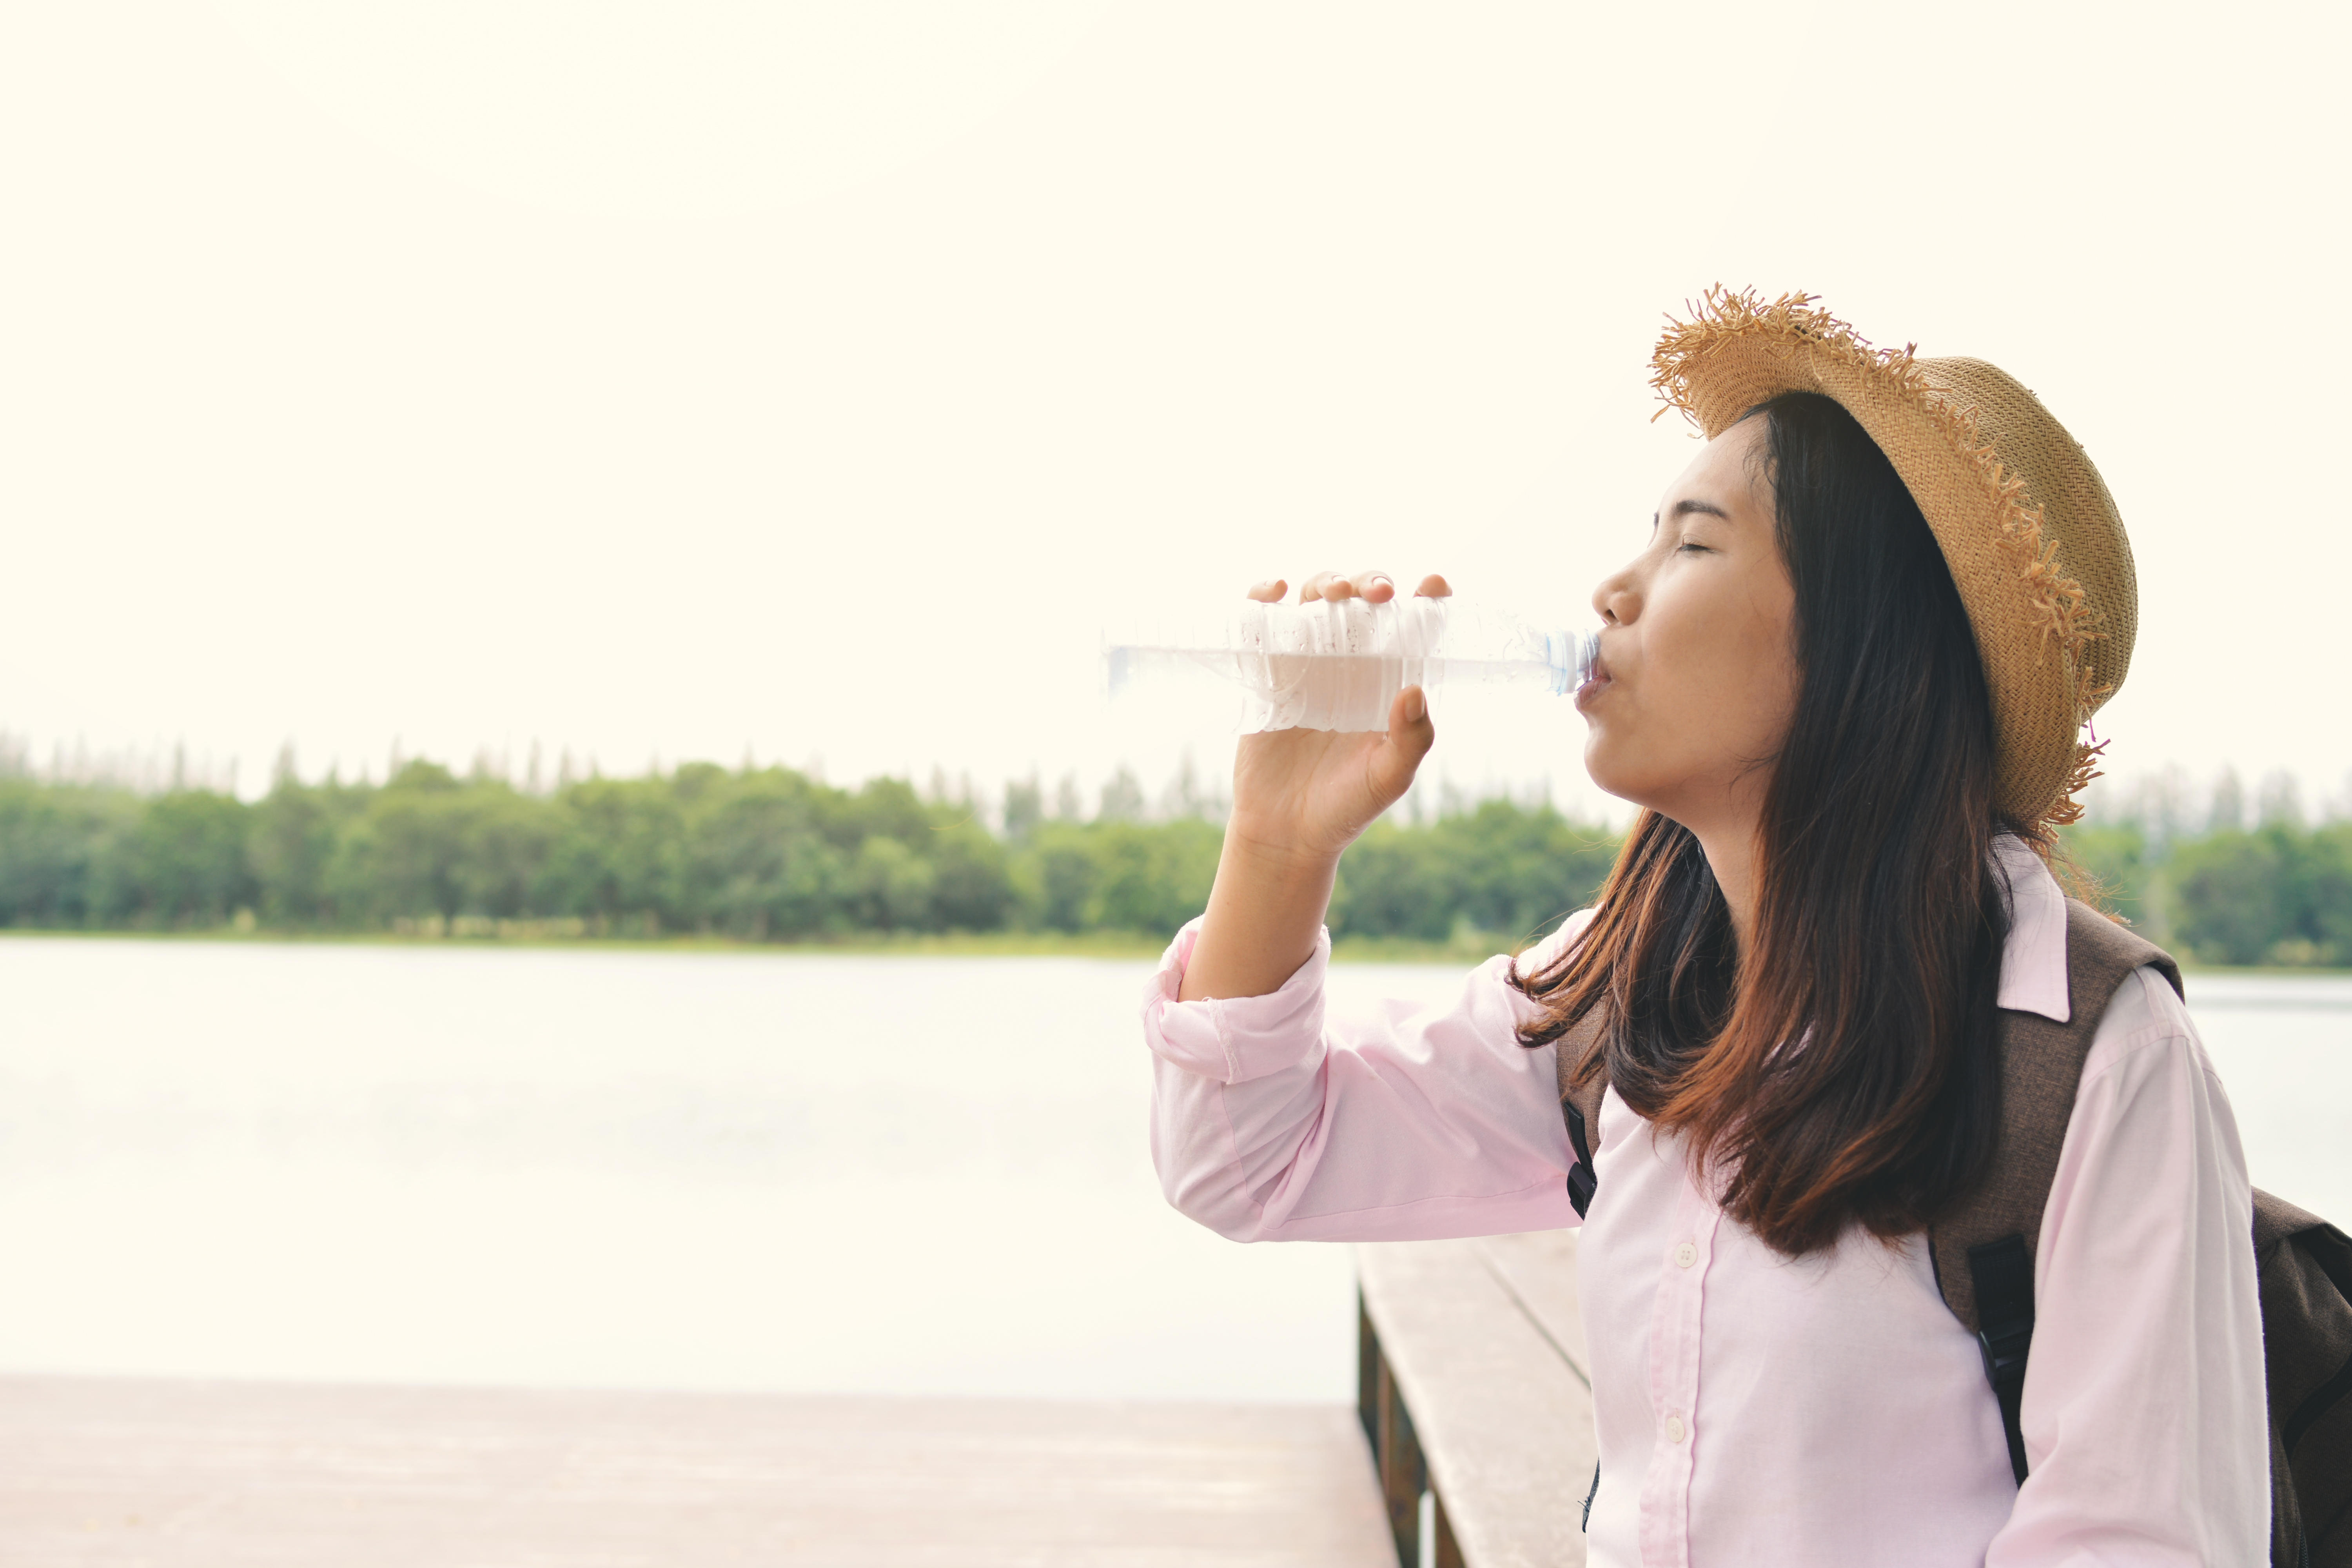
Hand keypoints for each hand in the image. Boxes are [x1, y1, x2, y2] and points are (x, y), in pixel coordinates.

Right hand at [1226, 569, 1452, 863]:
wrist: (1286, 833)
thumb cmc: (1346, 807)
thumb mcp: (1388, 779)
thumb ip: (1411, 740)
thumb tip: (1414, 689)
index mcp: (1389, 681)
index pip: (1413, 628)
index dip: (1426, 600)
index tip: (1435, 585)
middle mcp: (1352, 665)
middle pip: (1362, 602)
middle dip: (1371, 583)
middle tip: (1380, 594)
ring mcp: (1307, 664)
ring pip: (1316, 602)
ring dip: (1325, 583)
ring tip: (1333, 592)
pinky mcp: (1267, 674)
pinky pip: (1263, 624)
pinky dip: (1264, 598)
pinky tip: (1274, 591)